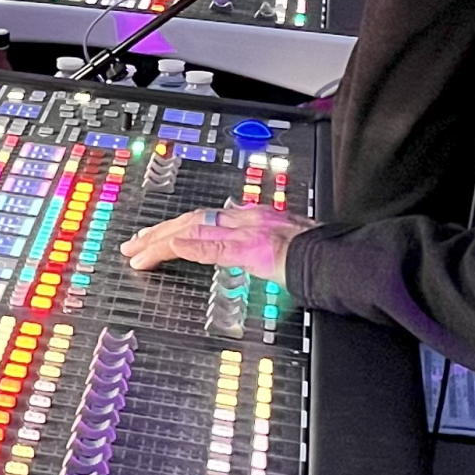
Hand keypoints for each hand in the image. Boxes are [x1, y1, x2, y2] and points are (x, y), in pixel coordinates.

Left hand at [121, 203, 314, 282]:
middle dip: (159, 231)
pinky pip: (215, 246)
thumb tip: (245, 253)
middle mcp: (247, 218)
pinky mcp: (253, 249)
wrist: (342, 257)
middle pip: (192, 219)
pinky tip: (170, 250)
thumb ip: (261, 246)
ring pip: (195, 228)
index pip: (205, 217)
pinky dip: (191, 246)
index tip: (156, 236)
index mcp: (254, 217)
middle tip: (133, 244)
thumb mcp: (284, 245)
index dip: (176, 226)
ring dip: (162, 241)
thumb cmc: (320, 255)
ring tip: (138, 251)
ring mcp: (249, 232)